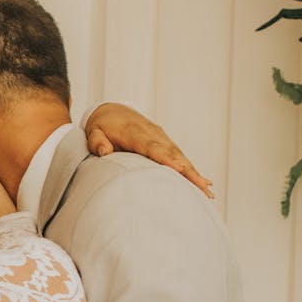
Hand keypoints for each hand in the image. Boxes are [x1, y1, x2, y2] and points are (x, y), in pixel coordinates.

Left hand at [85, 103, 213, 197]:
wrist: (113, 111)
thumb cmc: (102, 125)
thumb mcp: (93, 131)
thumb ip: (97, 142)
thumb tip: (105, 152)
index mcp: (135, 132)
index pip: (153, 148)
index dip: (168, 159)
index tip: (181, 170)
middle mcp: (153, 134)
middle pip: (174, 154)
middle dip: (189, 171)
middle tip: (203, 188)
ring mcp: (161, 138)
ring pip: (180, 156)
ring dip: (195, 173)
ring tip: (208, 191)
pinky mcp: (165, 143)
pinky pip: (179, 156)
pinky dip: (191, 169)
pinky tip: (204, 182)